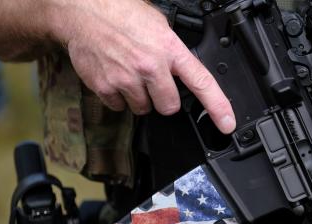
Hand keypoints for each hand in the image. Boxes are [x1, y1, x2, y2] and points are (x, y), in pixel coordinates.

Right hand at [50, 0, 235, 133]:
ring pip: (144, 109)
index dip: (218, 107)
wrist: (84, 12)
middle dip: (163, 99)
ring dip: (140, 98)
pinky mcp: (106, 87)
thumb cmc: (122, 14)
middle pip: (169, 107)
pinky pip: (120, 107)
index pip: (202, 83)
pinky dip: (119, 97)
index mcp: (170, 50)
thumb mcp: (159, 26)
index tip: (227, 124)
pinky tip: (116, 76)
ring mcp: (128, 78)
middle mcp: (151, 66)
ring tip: (131, 74)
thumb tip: (183, 71)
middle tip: (153, 82)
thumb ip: (174, 52)